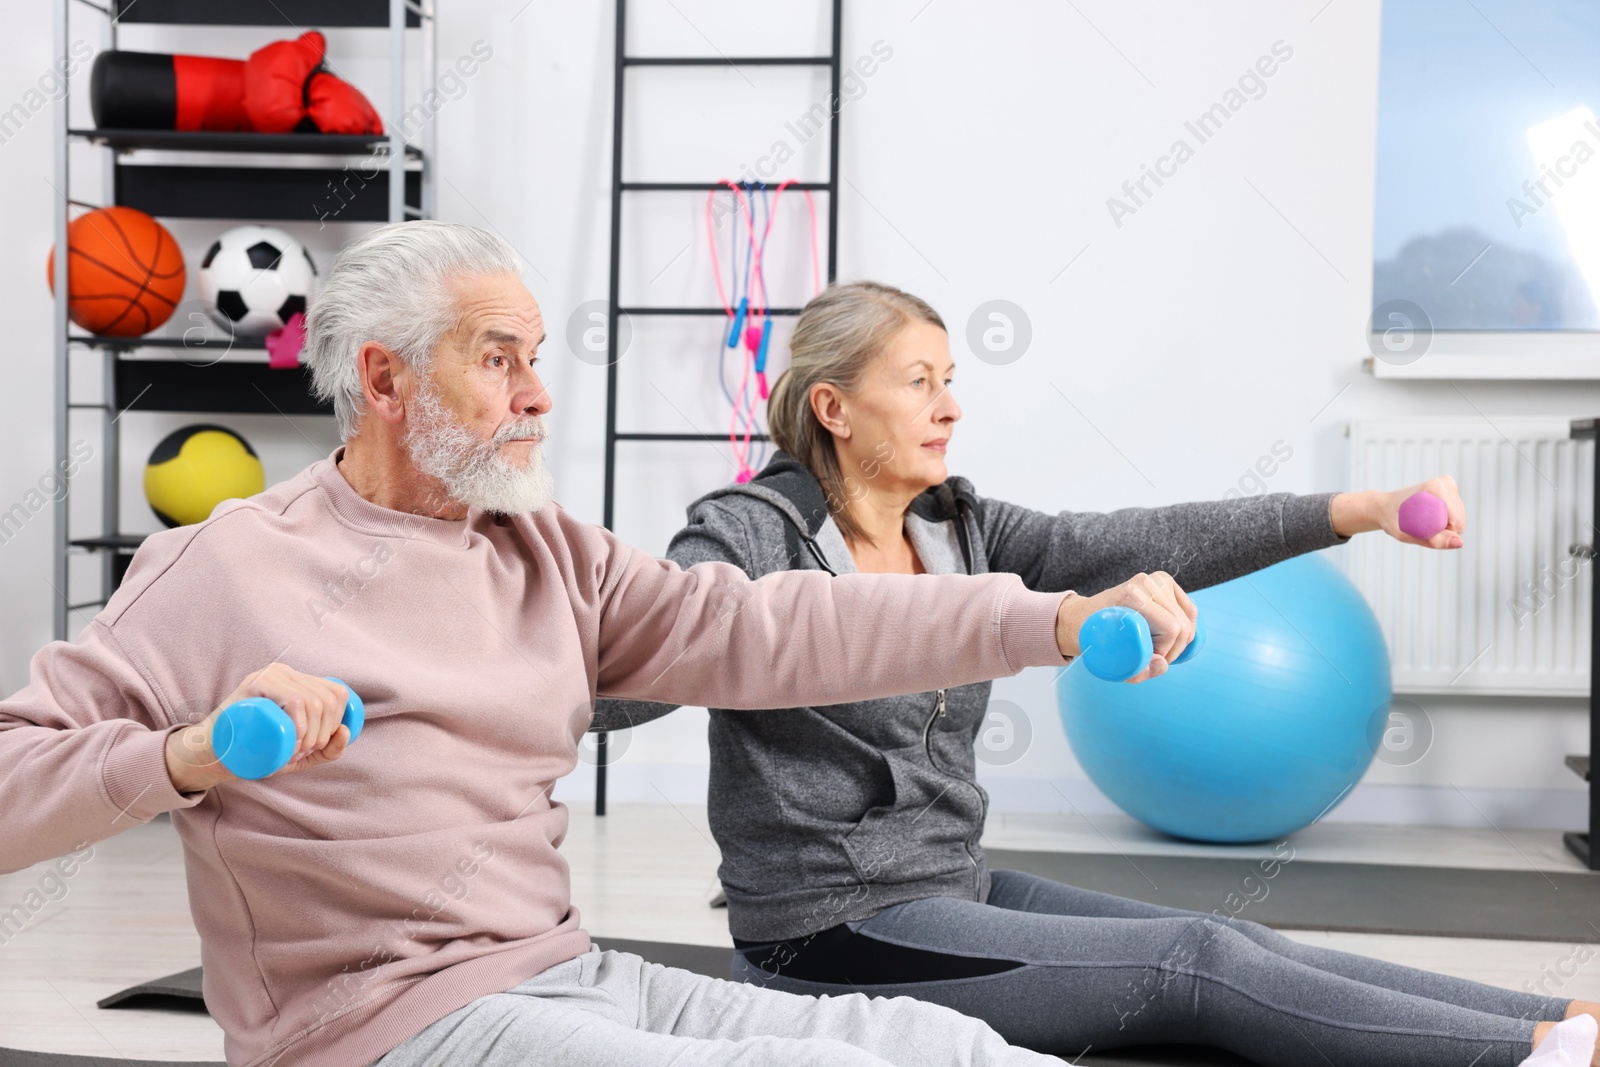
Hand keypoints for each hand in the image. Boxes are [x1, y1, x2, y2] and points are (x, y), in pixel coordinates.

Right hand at [164, 664, 352, 793]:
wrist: (213, 755)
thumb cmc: (256, 752)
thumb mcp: (299, 754)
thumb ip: (327, 750)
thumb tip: (346, 732)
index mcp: (300, 681)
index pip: (337, 694)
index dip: (336, 723)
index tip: (316, 747)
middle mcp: (287, 673)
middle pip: (327, 699)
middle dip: (323, 734)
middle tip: (301, 753)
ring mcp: (271, 675)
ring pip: (313, 700)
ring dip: (311, 734)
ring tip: (293, 752)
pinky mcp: (256, 682)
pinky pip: (294, 699)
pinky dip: (301, 725)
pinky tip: (292, 744)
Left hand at [1055, 571, 1198, 682]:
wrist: (1082, 617)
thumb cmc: (1095, 640)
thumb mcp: (1110, 663)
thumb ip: (1139, 671)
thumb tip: (1163, 664)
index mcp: (1131, 596)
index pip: (1170, 629)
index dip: (1165, 652)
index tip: (1148, 659)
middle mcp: (1145, 583)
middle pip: (1182, 624)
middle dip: (1173, 649)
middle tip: (1154, 657)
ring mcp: (1155, 579)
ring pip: (1188, 617)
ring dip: (1179, 639)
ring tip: (1159, 647)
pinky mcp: (1163, 581)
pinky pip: (1189, 608)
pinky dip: (1186, 626)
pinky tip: (1172, 636)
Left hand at [1376, 475, 1464, 548]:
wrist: (1384, 507)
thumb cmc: (1393, 522)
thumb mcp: (1408, 535)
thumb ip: (1435, 541)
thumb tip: (1460, 543)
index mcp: (1437, 489)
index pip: (1456, 524)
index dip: (1440, 533)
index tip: (1419, 526)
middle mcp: (1445, 483)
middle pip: (1459, 521)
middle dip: (1442, 528)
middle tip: (1418, 523)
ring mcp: (1448, 484)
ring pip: (1459, 518)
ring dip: (1441, 524)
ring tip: (1421, 518)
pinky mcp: (1449, 488)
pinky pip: (1456, 514)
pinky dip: (1443, 519)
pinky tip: (1428, 514)